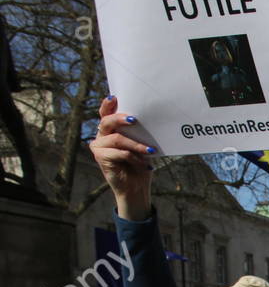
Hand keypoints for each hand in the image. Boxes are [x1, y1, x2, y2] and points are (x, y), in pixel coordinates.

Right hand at [88, 96, 153, 220]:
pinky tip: (146, 165)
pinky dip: (135, 158)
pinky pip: (120, 153)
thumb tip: (148, 121)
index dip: (108, 105)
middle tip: (134, 120)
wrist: (136, 188)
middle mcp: (102, 136)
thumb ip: (138, 134)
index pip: (106, 114)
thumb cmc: (140, 165)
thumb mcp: (141, 147)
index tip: (114, 97)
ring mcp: (99, 146)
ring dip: (136, 145)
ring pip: (117, 139)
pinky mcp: (100, 157)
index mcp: (111, 131)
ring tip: (151, 151)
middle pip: (107, 121)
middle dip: (121, 119)